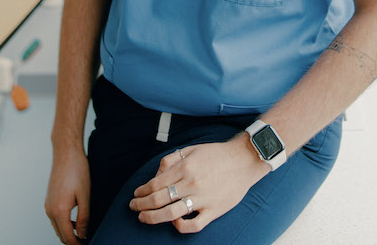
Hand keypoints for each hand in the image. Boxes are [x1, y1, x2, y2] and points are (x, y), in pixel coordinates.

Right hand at [45, 145, 91, 242]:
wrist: (66, 152)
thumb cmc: (76, 170)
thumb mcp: (85, 196)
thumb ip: (84, 218)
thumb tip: (82, 235)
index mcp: (59, 210)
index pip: (68, 237)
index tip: (88, 244)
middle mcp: (50, 209)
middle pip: (60, 235)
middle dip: (73, 241)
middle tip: (86, 240)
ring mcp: (48, 204)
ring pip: (57, 227)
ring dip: (68, 233)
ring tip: (82, 233)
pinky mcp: (49, 198)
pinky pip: (55, 218)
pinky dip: (64, 224)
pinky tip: (74, 220)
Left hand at [128, 137, 268, 233]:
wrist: (243, 161)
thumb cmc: (216, 154)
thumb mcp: (191, 149)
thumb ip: (171, 160)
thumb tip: (157, 173)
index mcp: (184, 168)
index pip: (155, 183)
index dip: (142, 191)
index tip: (136, 194)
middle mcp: (190, 184)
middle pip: (159, 199)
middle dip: (142, 205)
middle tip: (133, 207)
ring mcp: (202, 199)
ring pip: (171, 214)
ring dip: (153, 217)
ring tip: (144, 218)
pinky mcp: (214, 211)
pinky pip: (193, 225)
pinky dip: (180, 226)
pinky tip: (173, 223)